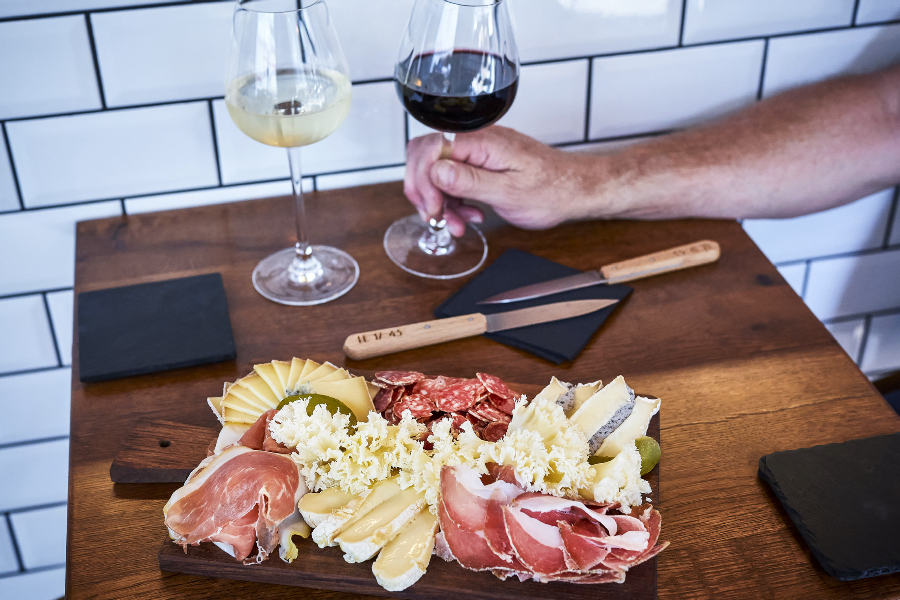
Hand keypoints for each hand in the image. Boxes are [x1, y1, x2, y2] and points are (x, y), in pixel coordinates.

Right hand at [404, 126, 598, 235]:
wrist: (577, 190)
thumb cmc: (552, 191)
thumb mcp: (509, 193)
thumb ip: (470, 181)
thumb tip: (436, 170)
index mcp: (482, 143)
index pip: (430, 149)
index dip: (424, 181)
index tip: (434, 208)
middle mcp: (477, 141)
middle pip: (427, 157)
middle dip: (426, 191)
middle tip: (436, 217)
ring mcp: (479, 152)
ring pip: (438, 171)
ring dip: (442, 201)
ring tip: (458, 224)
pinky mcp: (484, 164)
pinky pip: (455, 178)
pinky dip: (456, 200)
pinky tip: (470, 215)